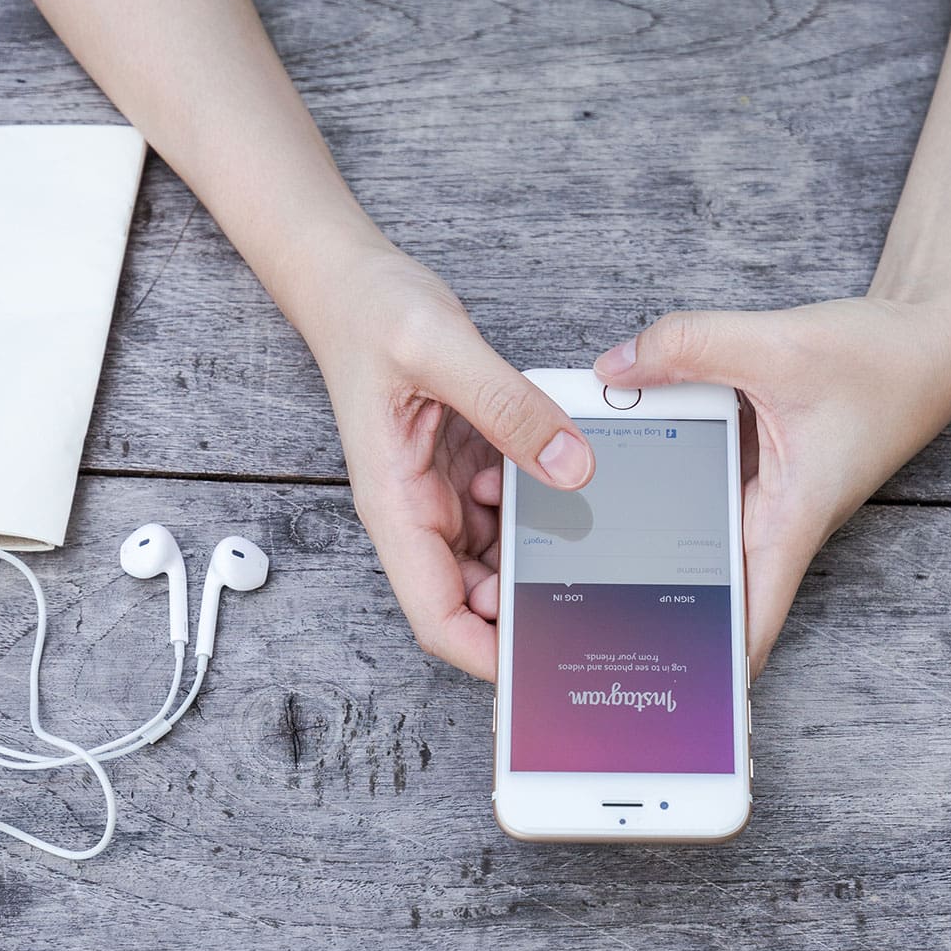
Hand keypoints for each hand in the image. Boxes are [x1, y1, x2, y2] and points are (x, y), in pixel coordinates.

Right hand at [299, 244, 593, 680]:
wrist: (352, 280)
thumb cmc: (372, 313)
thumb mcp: (441, 347)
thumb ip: (509, 406)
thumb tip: (571, 467)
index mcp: (396, 504)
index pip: (439, 615)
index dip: (488, 654)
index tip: (540, 671)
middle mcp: (419, 511)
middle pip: (476, 598)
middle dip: (529, 611)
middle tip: (599, 609)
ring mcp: (443, 493)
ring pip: (500, 556)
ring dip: (542, 554)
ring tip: (597, 544)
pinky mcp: (465, 467)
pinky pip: (512, 509)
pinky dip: (544, 507)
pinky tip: (571, 481)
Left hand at [593, 297, 950, 672]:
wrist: (931, 337)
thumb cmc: (883, 360)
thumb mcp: (779, 345)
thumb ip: (691, 347)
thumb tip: (615, 371)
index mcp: (791, 518)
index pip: (749, 617)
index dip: (713, 668)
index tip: (669, 704)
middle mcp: (778, 515)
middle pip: (711, 581)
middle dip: (660, 607)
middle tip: (590, 628)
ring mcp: (769, 489)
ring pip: (701, 520)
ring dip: (657, 528)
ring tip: (579, 545)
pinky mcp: (762, 456)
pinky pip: (706, 468)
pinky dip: (670, 462)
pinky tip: (619, 447)